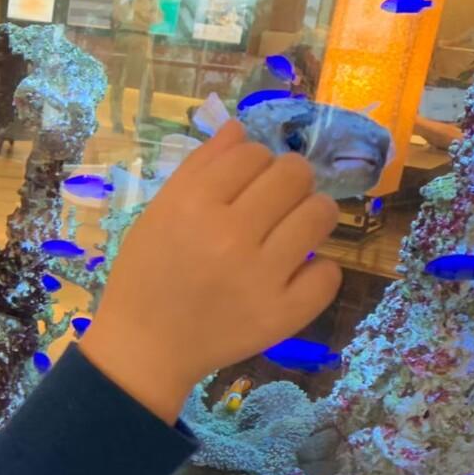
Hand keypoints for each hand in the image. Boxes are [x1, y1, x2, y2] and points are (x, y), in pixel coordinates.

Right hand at [80, 119, 341, 422]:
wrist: (144, 347)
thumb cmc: (146, 274)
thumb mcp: (158, 212)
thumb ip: (198, 168)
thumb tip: (240, 128)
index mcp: (192, 205)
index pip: (252, 153)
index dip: (254, 161)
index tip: (246, 182)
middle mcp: (229, 236)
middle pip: (294, 174)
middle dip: (289, 180)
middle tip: (275, 202)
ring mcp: (260, 277)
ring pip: (320, 214)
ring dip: (311, 214)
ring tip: (290, 231)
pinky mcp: (282, 315)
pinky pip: (329, 273)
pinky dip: (316, 270)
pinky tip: (292, 273)